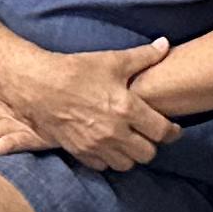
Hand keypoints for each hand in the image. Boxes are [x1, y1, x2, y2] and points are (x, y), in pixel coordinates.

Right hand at [0, 40, 176, 170]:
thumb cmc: (76, 70)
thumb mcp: (113, 60)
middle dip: (152, 144)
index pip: (162, 132)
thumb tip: (165, 45)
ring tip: (131, 141)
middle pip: (147, 153)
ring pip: (127, 164)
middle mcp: (114, 132)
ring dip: (132, 155)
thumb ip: (144, 56)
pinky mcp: (80, 152)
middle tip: (150, 134)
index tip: (174, 129)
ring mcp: (96, 145)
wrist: (38, 85)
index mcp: (126, 109)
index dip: (173, 132)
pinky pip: (103, 166)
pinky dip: (109, 159)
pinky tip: (109, 146)